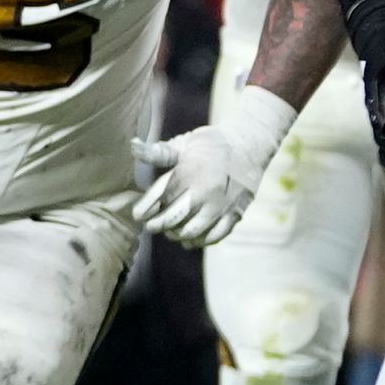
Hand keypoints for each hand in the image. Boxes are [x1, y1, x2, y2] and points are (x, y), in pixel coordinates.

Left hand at [135, 85, 296, 247]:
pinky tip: (190, 238)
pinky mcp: (235, 214)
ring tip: (170, 231)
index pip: (161, 198)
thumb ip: (159, 152)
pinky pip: (215, 236)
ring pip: (193, 231)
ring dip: (177, 234)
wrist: (251, 143)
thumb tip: (133, 147)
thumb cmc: (211, 143)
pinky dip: (200, 241)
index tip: (138, 215)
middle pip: (174, 218)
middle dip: (158, 225)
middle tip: (151, 226)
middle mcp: (206, 191)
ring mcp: (222, 205)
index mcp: (191, 172)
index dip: (146, 209)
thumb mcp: (185, 143)